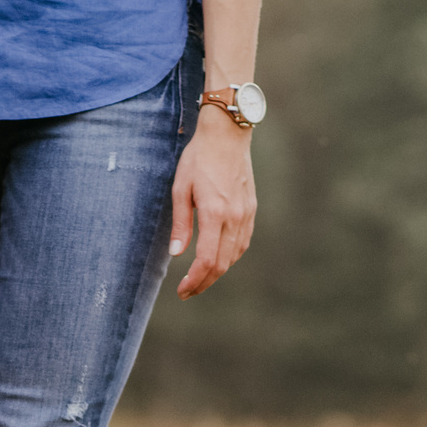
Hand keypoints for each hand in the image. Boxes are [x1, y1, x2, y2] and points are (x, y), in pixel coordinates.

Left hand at [167, 106, 256, 297]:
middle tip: (187, 292)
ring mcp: (245, 213)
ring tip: (199, 278)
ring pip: (234, 256)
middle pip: (221, 264)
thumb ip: (180, 223)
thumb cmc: (198, 158)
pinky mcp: (250, 209)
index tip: (182, 290)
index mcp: (214, 213)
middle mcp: (234, 217)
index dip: (194, 281)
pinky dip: (229, 257)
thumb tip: (176, 253)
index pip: (207, 260)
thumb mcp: (180, 189)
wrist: (227, 135)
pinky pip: (242, 243)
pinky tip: (217, 259)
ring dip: (216, 272)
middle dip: (203, 283)